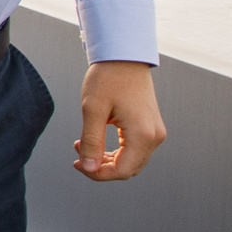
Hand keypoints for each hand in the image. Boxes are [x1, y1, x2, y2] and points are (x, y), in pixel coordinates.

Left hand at [75, 60, 165, 179]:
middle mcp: (154, 137)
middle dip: (101, 167)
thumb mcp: (92, 110)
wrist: (124, 58)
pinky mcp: (150, 127)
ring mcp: (155, 133)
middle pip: (128, 169)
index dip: (98, 174)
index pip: (122, 171)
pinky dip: (115, 151)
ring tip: (82, 145)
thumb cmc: (107, 79)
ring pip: (131, 161)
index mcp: (143, 135)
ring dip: (107, 159)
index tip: (76, 164)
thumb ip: (91, 142)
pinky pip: (134, 149)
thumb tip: (88, 167)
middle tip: (77, 154)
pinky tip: (94, 140)